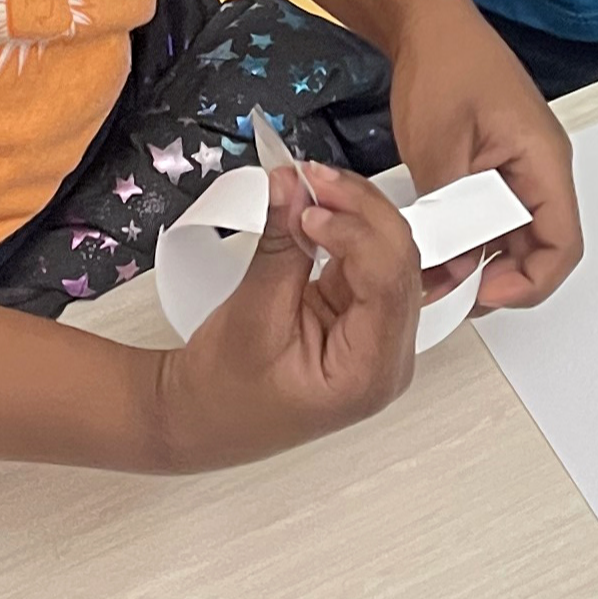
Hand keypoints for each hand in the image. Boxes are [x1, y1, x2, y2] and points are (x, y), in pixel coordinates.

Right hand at [147, 159, 420, 471]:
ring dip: (352, 213)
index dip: (355, 232)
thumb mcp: (250, 316)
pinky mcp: (361, 316)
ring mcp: (379, 335)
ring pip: (388, 253)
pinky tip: (318, 209)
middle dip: (358, 210)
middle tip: (310, 179)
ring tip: (308, 187)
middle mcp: (388, 356)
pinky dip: (343, 229)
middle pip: (398, 262)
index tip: (310, 207)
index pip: (388, 283)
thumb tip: (291, 187)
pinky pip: (367, 259)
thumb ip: (280, 246)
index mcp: (370, 373)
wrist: (199, 419)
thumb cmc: (222, 396)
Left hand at [384, 0, 582, 310]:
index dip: (529, 283)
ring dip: (479, 263)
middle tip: (450, 294)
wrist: (426, 23)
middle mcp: (540, 169)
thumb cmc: (444, 63)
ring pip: (513, 238)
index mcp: (543, 160)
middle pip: (540, 248)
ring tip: (434, 273)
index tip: (484, 294)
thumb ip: (449, 212)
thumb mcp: (439, 145)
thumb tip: (451, 268)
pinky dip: (465, 239)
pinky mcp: (494, 169)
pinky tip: (432, 246)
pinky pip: (491, 218)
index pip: (561, 245)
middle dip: (499, 280)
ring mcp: (518, 170)